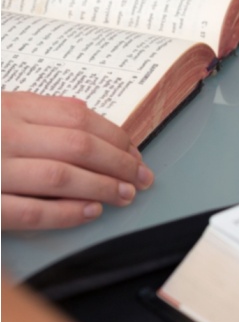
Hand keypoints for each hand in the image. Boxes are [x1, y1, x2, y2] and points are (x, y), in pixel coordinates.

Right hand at [1, 92, 153, 229]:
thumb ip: (36, 108)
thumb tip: (82, 109)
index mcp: (11, 109)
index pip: (78, 119)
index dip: (115, 138)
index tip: (134, 154)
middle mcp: (3, 135)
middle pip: (78, 146)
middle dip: (119, 164)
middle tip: (140, 178)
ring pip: (60, 177)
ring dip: (102, 187)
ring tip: (125, 195)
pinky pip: (31, 212)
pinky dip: (67, 213)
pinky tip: (92, 211)